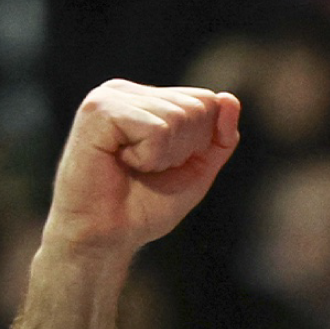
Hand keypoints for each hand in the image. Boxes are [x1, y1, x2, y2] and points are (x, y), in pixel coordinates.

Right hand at [45, 82, 240, 260]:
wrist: (104, 238)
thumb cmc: (142, 208)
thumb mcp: (195, 172)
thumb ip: (218, 139)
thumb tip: (230, 99)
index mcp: (147, 99)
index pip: (206, 101)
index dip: (198, 145)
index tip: (163, 166)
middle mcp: (128, 91)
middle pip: (196, 108)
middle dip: (182, 152)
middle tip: (145, 171)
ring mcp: (111, 96)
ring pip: (177, 118)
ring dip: (163, 158)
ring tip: (132, 167)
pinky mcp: (99, 110)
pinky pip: (156, 129)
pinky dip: (148, 158)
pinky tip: (121, 163)